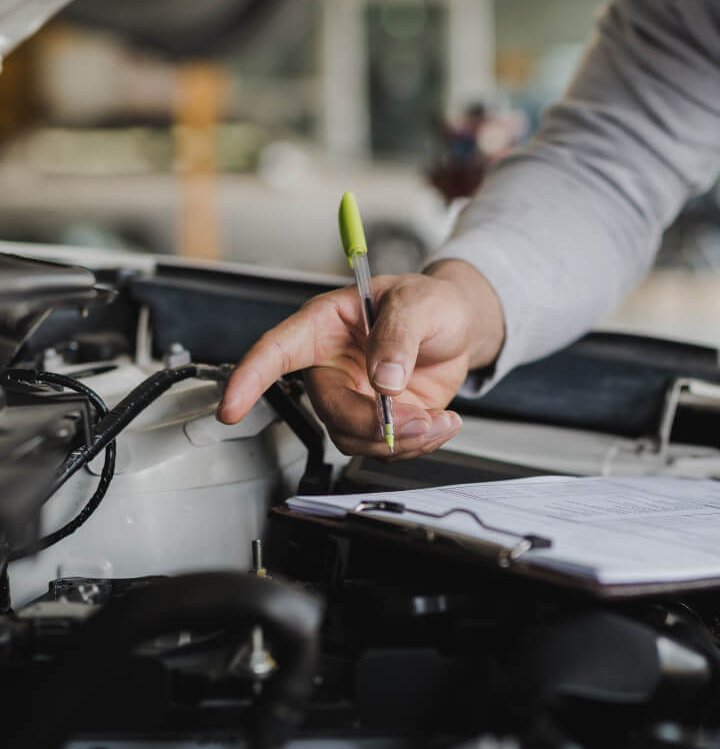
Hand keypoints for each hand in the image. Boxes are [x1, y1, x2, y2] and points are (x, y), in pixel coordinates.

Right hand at [216, 260, 504, 459]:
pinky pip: (383, 446)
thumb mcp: (417, 304)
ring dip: (398, 441)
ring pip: (354, 438)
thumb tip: (383, 378)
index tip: (231, 408)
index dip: (250, 379)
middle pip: (328, 410)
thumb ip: (398, 336)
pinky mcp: (378, 419)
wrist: (460, 325)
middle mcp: (331, 365)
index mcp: (324, 325)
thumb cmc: (430, 301)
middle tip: (415, 419)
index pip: (275, 351)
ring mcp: (354, 396)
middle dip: (371, 424)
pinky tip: (441, 425)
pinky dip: (417, 445)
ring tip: (437, 422)